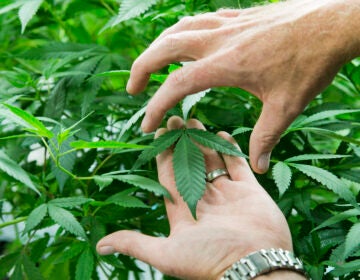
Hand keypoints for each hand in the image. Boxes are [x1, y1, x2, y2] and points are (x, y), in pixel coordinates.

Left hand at [96, 116, 292, 279]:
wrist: (256, 268)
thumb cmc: (210, 261)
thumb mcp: (167, 254)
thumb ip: (136, 244)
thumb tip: (101, 245)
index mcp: (183, 210)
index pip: (169, 174)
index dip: (163, 153)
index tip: (158, 133)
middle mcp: (204, 199)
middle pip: (190, 163)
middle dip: (182, 141)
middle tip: (175, 119)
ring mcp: (227, 193)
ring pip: (212, 160)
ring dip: (203, 141)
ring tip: (194, 121)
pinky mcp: (249, 190)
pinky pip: (238, 164)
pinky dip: (230, 149)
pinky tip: (221, 134)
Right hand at [126, 0, 359, 173]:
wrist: (333, 23)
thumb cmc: (310, 62)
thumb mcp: (287, 105)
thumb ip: (267, 137)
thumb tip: (257, 166)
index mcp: (226, 63)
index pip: (177, 85)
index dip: (156, 106)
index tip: (146, 125)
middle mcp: (219, 39)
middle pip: (164, 48)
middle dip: (142, 68)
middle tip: (133, 89)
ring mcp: (226, 24)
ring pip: (177, 29)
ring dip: (157, 47)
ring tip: (150, 65)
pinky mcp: (235, 16)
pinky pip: (197, 21)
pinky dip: (181, 33)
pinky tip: (184, 44)